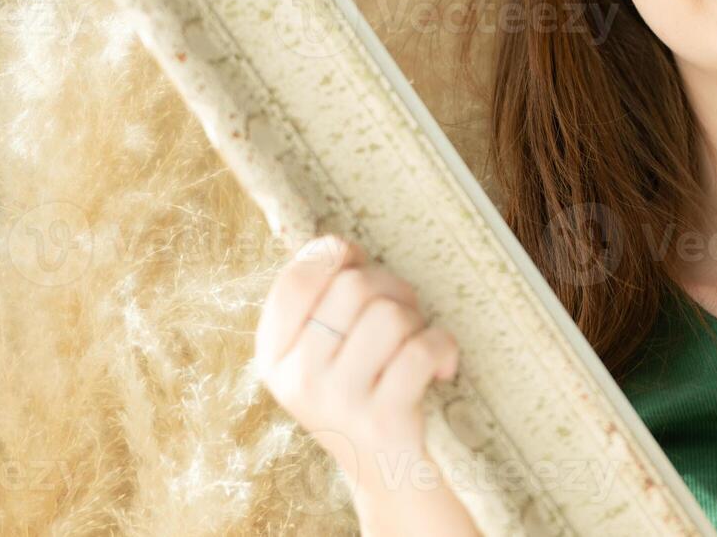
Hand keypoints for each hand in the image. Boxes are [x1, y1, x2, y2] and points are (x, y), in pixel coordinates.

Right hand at [253, 234, 461, 500]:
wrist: (385, 472)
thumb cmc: (361, 390)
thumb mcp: (321, 351)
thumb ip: (321, 301)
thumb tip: (339, 245)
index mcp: (274, 354)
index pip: (297, 278)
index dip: (334, 255)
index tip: (358, 262)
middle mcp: (298, 377)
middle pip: (354, 286)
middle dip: (391, 287)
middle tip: (403, 312)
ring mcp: (338, 401)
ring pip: (389, 315)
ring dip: (416, 320)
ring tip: (415, 344)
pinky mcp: (381, 419)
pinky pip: (420, 350)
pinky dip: (442, 348)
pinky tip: (440, 368)